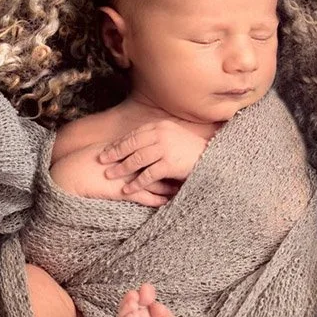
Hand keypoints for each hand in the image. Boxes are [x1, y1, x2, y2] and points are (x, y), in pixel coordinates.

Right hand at [50, 147, 178, 207]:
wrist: (73, 172)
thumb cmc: (86, 162)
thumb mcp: (107, 151)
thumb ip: (121, 150)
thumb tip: (130, 149)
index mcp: (129, 150)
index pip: (154, 151)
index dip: (168, 155)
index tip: (180, 156)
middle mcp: (132, 162)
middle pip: (159, 164)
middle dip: (174, 169)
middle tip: (189, 171)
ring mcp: (129, 176)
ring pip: (155, 182)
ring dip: (170, 186)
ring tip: (183, 189)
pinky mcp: (124, 190)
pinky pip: (145, 196)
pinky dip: (158, 200)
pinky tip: (167, 202)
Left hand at [98, 120, 214, 195]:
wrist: (214, 160)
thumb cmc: (192, 151)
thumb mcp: (174, 137)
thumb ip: (157, 137)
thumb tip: (139, 142)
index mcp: (161, 126)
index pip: (134, 134)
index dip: (119, 143)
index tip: (107, 150)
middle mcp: (161, 134)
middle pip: (132, 144)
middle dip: (115, 153)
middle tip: (101, 161)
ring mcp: (166, 148)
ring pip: (137, 159)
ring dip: (121, 168)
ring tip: (110, 175)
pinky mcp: (170, 164)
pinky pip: (148, 174)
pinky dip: (136, 183)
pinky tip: (126, 190)